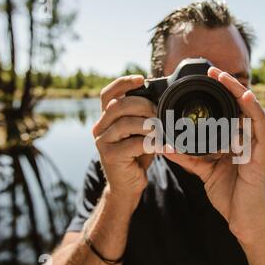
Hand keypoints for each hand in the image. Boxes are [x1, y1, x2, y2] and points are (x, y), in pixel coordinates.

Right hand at [93, 75, 156, 210]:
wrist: (128, 185)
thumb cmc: (137, 156)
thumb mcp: (140, 132)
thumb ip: (143, 116)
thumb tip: (160, 97)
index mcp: (106, 119)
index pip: (108, 94)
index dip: (123, 83)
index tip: (141, 79)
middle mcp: (100, 128)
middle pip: (119, 106)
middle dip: (144, 106)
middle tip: (160, 114)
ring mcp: (102, 142)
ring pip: (126, 123)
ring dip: (149, 125)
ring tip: (162, 131)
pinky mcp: (110, 156)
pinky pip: (134, 143)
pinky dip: (153, 143)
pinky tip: (164, 146)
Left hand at [163, 67, 264, 243]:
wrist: (245, 222)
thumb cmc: (230, 196)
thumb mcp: (204, 171)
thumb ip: (187, 157)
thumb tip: (164, 145)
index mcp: (237, 141)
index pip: (230, 111)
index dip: (220, 93)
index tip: (204, 79)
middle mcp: (248, 139)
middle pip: (241, 106)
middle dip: (228, 86)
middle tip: (212, 70)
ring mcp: (257, 146)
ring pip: (251, 111)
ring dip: (237, 91)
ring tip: (223, 76)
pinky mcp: (263, 156)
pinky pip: (261, 128)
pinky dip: (253, 111)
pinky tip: (244, 96)